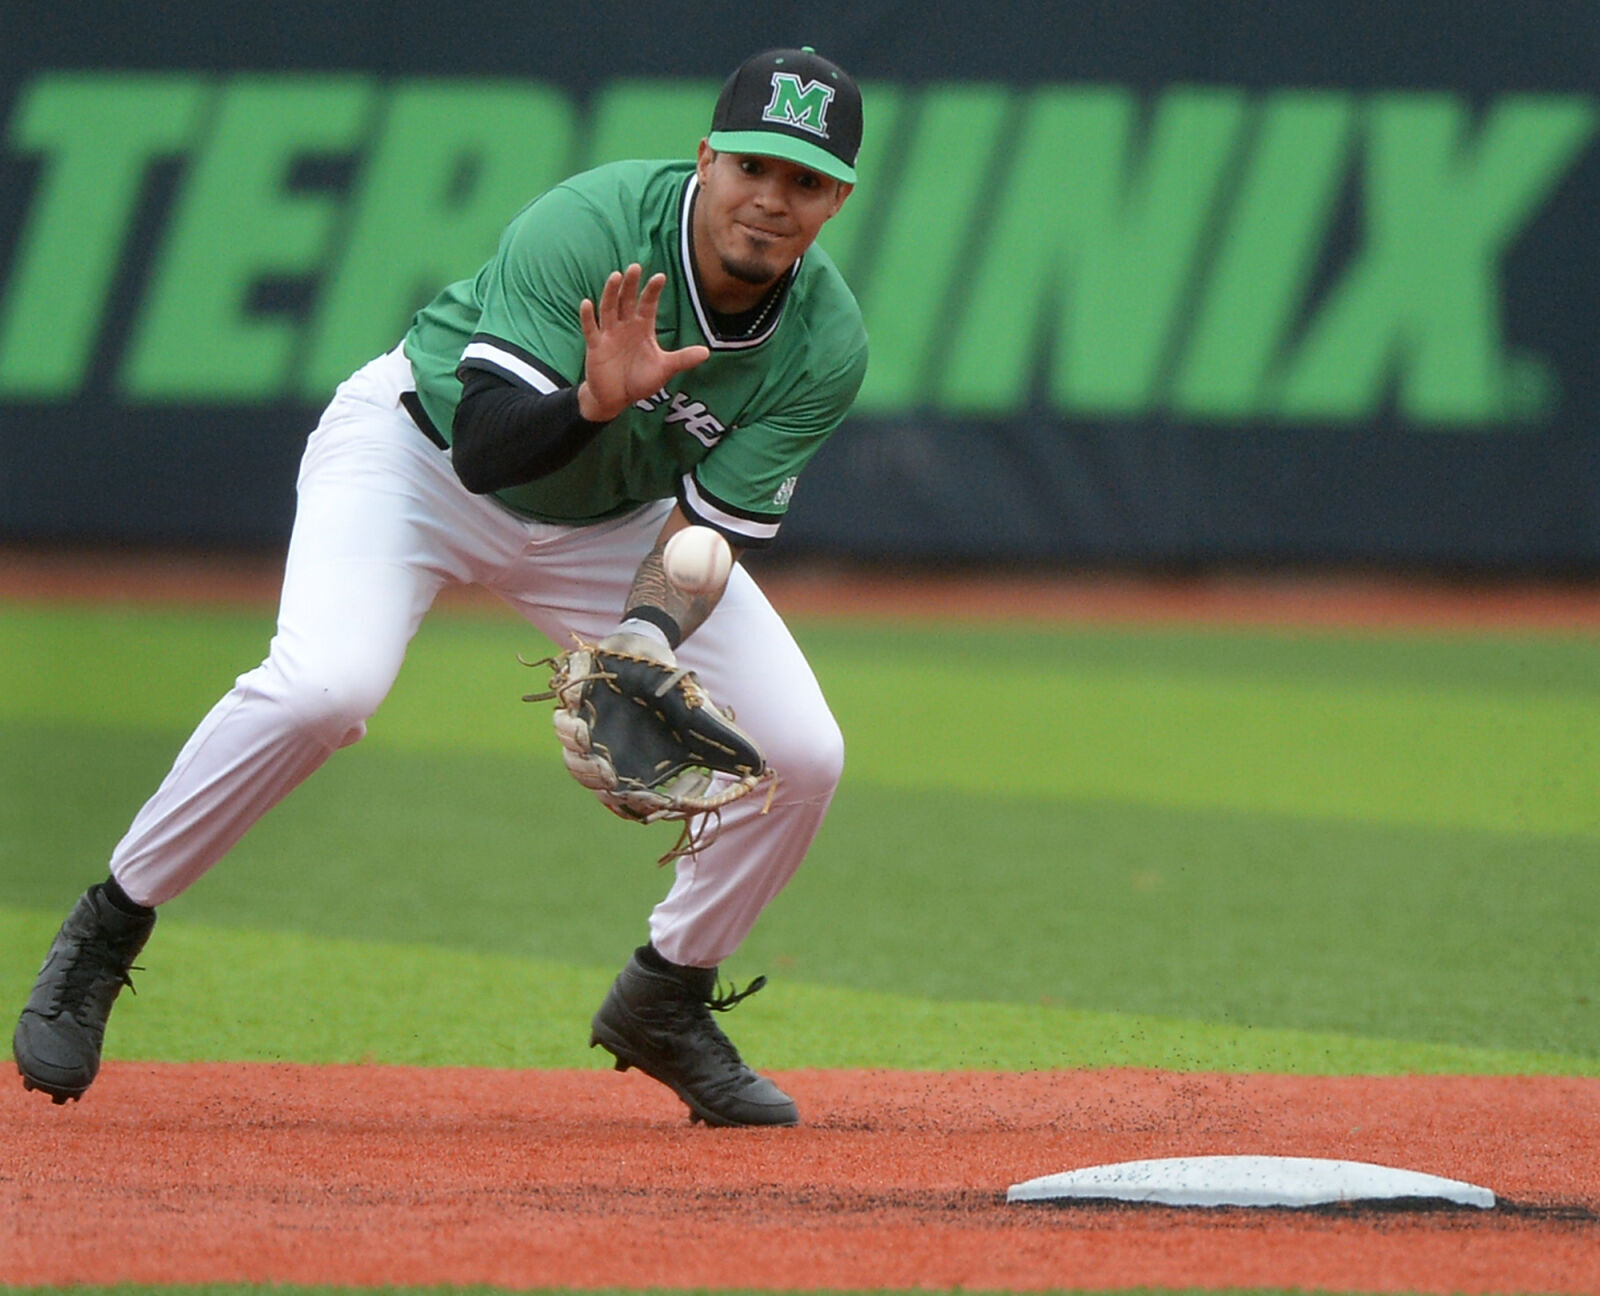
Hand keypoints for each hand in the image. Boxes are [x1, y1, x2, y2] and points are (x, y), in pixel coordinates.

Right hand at [578, 264, 709, 422]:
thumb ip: (682, 359)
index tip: (660, 277)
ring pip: (609, 309)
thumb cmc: (639, 380)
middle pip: (627, 301)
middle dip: (631, 285)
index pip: (647, 304)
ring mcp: (609, 334)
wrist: (617, 399)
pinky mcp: (596, 346)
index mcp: (642, 328)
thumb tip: (707, 353)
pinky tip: (587, 303)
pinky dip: (587, 317)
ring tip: (615, 276)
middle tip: (635, 267)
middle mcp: (625, 327)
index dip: (652, 291)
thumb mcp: (664, 369)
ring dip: (611, 293)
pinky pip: (591, 329)